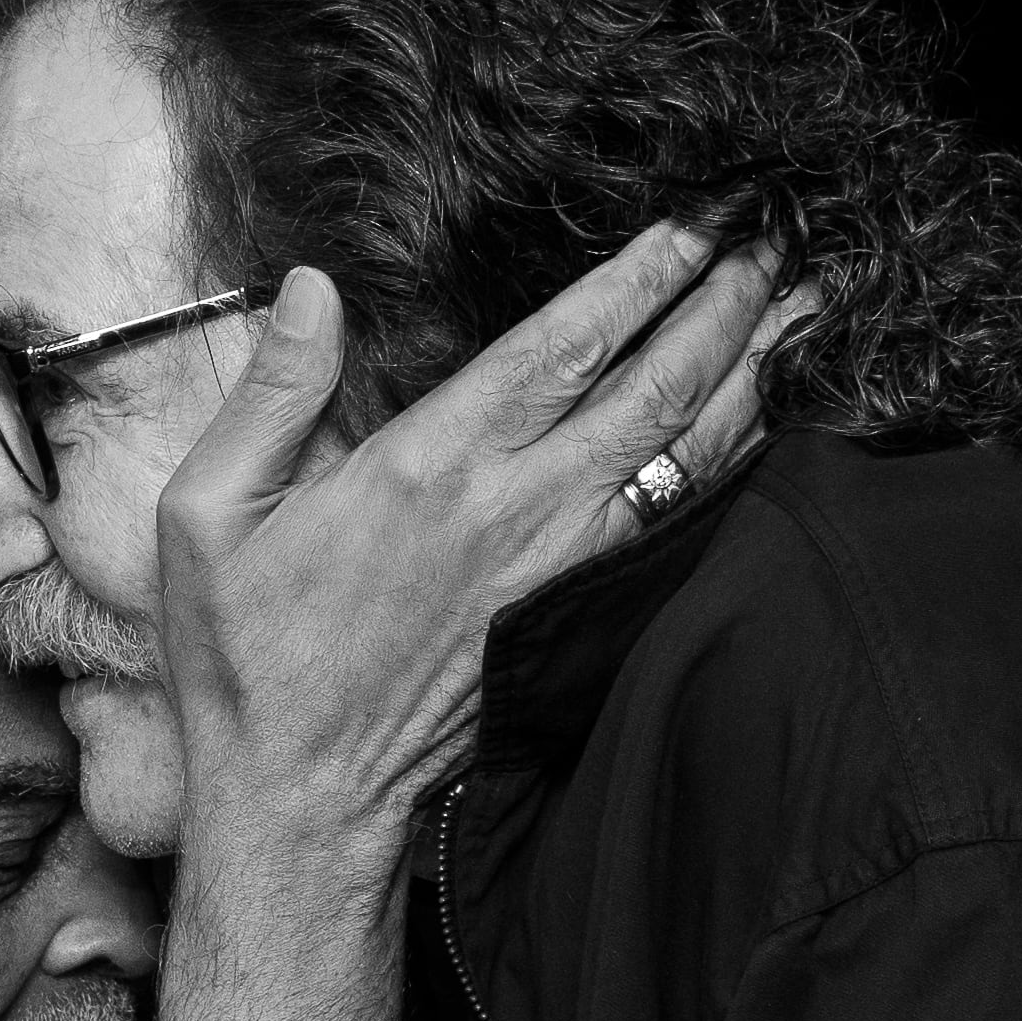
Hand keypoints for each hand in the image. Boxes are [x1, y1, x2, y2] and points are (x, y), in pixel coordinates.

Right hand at [156, 222, 785, 873]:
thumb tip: (314, 285)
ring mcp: (559, 571)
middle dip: (729, 304)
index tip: (702, 216)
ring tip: (812, 305)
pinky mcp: (576, 621)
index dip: (643, 274)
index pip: (562, 346)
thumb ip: (272, 391)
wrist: (302, 804)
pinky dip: (734, 465)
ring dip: (755, 375)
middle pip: (655, 389)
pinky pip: (677, 526)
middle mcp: (514, 512)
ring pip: (686, 457)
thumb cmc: (246, 659)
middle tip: (787, 235)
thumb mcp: (209, 514)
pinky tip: (770, 425)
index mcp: (427, 467)